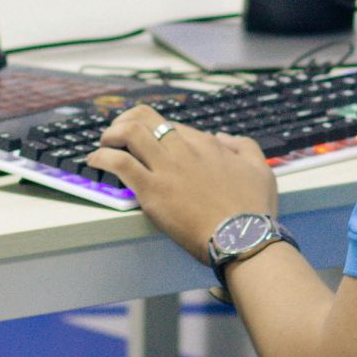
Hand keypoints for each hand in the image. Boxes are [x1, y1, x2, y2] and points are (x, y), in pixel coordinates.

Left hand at [87, 105, 277, 263]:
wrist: (243, 238)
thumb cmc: (252, 209)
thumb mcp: (261, 168)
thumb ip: (243, 147)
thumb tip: (223, 138)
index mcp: (206, 144)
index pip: (170, 125)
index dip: (154, 130)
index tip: (146, 141)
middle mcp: (183, 149)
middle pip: (145, 118)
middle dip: (124, 120)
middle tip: (116, 133)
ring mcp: (166, 168)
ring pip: (129, 133)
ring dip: (110, 134)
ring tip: (103, 144)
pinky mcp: (152, 190)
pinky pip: (119, 163)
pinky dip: (102, 158)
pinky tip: (95, 162)